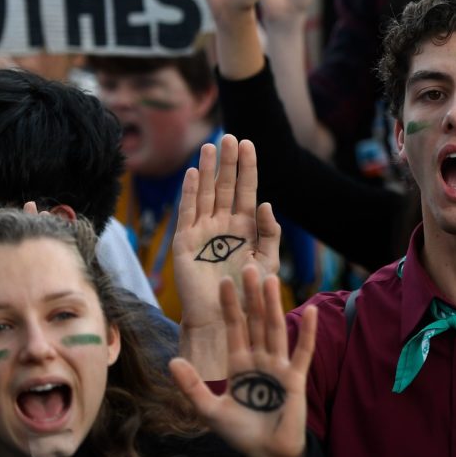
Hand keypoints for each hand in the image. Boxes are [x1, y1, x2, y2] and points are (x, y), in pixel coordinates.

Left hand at [171, 267, 317, 456]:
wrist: (266, 454)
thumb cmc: (240, 433)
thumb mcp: (210, 410)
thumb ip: (192, 386)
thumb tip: (172, 361)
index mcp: (239, 363)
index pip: (234, 327)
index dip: (229, 305)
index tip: (224, 280)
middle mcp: (259, 358)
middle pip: (255, 321)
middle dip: (252, 295)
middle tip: (249, 266)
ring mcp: (278, 366)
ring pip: (275, 329)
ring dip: (273, 304)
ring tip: (271, 279)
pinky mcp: (295, 378)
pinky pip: (302, 351)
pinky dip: (306, 332)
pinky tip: (309, 310)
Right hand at [173, 136, 281, 360]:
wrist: (224, 319)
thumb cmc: (249, 294)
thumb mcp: (267, 262)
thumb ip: (269, 233)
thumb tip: (267, 204)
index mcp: (245, 227)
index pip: (246, 190)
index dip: (247, 167)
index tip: (249, 143)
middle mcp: (224, 225)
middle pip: (225, 186)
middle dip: (228, 162)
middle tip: (230, 137)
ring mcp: (204, 231)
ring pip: (206, 194)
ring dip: (206, 170)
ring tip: (210, 146)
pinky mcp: (186, 242)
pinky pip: (188, 213)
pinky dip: (189, 193)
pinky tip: (191, 174)